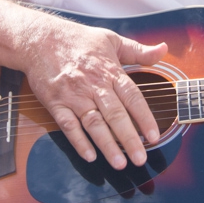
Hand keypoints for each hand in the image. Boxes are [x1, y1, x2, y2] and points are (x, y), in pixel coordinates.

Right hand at [20, 12, 166, 170]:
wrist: (39, 39)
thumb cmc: (78, 40)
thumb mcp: (112, 39)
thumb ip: (139, 51)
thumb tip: (164, 49)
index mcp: (110, 71)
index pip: (132, 97)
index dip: (144, 117)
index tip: (154, 136)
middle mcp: (93, 85)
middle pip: (115, 115)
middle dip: (129, 139)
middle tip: (140, 159)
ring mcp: (74, 95)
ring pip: (93, 124)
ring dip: (107, 145)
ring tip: (119, 163)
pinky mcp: (55, 103)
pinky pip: (68, 125)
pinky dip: (78, 141)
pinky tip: (90, 156)